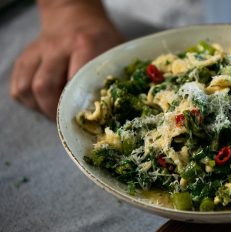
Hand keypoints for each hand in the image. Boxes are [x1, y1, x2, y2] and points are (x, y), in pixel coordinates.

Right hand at [10, 0, 123, 119]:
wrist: (75, 17)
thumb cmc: (100, 39)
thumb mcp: (115, 52)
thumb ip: (116, 77)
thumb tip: (119, 109)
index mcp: (84, 45)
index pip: (74, 82)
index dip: (77, 106)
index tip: (85, 120)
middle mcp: (57, 47)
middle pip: (44, 87)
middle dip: (54, 111)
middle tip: (67, 122)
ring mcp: (37, 51)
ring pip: (26, 88)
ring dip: (39, 108)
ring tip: (55, 114)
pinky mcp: (25, 57)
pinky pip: (17, 86)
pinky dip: (28, 101)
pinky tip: (44, 103)